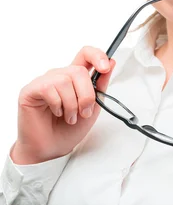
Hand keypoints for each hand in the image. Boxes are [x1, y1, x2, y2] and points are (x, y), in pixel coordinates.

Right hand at [11, 46, 115, 164]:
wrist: (52, 149)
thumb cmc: (69, 130)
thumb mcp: (93, 108)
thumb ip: (100, 86)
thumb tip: (110, 62)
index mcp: (74, 78)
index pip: (86, 54)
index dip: (97, 56)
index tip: (105, 67)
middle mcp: (59, 76)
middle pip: (78, 70)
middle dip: (86, 96)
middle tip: (84, 113)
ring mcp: (44, 82)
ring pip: (65, 81)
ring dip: (72, 105)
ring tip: (69, 117)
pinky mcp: (30, 90)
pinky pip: (49, 88)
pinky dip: (57, 105)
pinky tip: (56, 113)